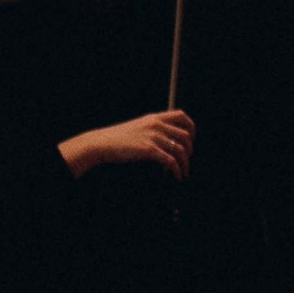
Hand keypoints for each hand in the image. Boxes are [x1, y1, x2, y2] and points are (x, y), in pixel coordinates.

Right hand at [61, 110, 194, 179]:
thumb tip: (169, 140)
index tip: (190, 139)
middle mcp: (156, 125)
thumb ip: (154, 128)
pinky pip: (171, 161)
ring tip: (184, 172)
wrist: (103, 143)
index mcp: (155, 118)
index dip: (191, 128)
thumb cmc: (119, 138)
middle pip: (185, 135)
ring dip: (185, 163)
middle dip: (190, 149)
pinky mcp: (149, 150)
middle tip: (187, 159)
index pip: (182, 116)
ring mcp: (153, 137)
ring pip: (180, 150)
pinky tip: (177, 176)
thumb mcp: (139, 126)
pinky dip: (177, 170)